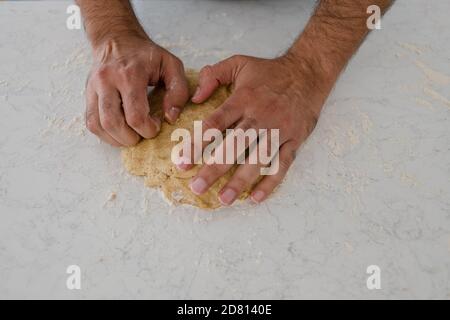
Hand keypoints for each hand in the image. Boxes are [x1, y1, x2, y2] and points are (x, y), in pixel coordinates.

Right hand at [85, 36, 188, 145]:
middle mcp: (107, 81)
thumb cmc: (146, 55)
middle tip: (142, 135)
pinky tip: (119, 132)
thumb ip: (178, 91)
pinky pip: (90, 122)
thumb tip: (170, 117)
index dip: (148, 129)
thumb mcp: (171, 65)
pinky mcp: (87, 94)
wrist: (117, 39)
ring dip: (116, 139)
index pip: (135, 115)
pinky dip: (105, 134)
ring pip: (98, 125)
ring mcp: (93, 88)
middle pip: (113, 123)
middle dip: (131, 138)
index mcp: (130, 74)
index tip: (156, 125)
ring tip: (131, 136)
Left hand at [184, 54, 328, 204]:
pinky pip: (282, 163)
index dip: (197, 143)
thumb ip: (213, 75)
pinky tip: (256, 197)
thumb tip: (194, 97)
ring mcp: (279, 130)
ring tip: (224, 200)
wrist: (308, 72)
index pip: (216, 124)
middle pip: (234, 146)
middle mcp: (260, 116)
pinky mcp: (294, 139)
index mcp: (243, 99)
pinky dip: (271, 182)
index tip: (182, 161)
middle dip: (214, 168)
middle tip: (197, 187)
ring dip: (240, 181)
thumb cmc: (270, 71)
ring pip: (258, 159)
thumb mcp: (239, 62)